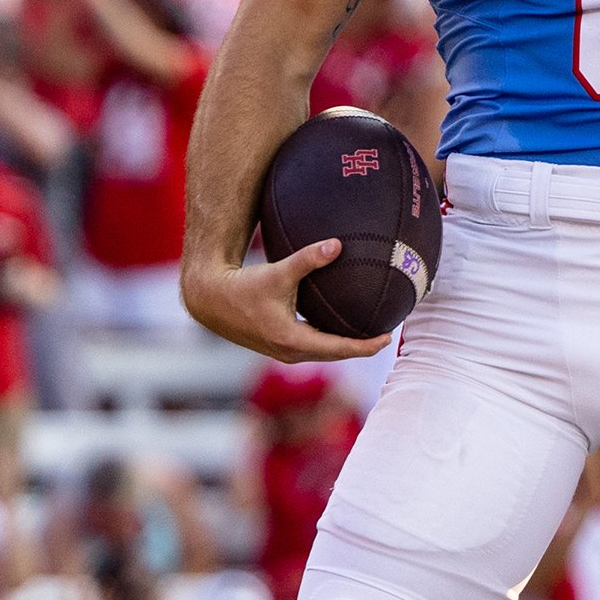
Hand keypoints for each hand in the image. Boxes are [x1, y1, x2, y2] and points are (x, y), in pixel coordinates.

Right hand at [181, 245, 390, 363]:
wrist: (210, 300)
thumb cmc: (243, 286)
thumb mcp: (278, 272)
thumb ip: (308, 259)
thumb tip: (337, 245)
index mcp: (292, 340)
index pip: (340, 349)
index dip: (366, 345)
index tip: (388, 338)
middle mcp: (290, 352)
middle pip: (336, 355)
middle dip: (361, 347)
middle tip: (386, 334)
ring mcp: (283, 352)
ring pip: (324, 353)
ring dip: (346, 346)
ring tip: (369, 333)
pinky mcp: (278, 346)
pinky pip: (313, 347)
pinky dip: (330, 341)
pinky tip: (340, 327)